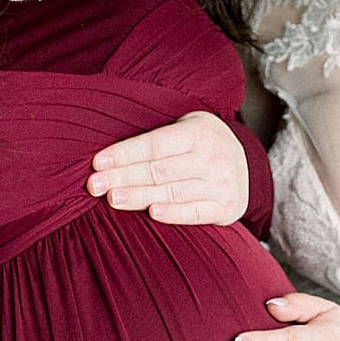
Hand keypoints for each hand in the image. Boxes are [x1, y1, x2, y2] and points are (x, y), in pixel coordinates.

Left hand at [87, 111, 248, 224]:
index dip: (124, 154)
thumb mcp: (186, 127)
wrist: (245, 163)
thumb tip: (109, 154)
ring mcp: (222, 183)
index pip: (154, 145)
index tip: (97, 163)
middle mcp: (213, 157)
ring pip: (173, 192)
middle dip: (124, 177)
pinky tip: (152, 213)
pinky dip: (174, 213)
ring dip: (140, 196)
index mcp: (199, 132)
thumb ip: (156, 138)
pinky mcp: (227, 207)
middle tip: (94, 185)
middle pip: (160, 170)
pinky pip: (196, 212)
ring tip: (113, 198)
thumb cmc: (199, 145)